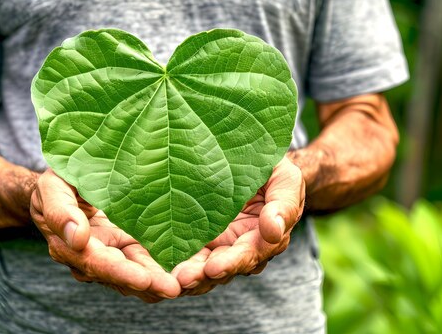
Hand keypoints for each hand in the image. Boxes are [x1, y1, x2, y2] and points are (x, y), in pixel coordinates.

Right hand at [30, 168, 180, 302]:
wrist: (68, 183)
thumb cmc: (60, 181)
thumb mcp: (53, 187)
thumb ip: (59, 210)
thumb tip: (75, 237)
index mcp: (72, 246)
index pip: (97, 263)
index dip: (120, 272)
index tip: (143, 279)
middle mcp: (94, 257)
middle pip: (122, 277)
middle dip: (148, 284)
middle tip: (174, 288)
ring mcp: (115, 254)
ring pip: (139, 276)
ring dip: (160, 280)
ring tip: (186, 282)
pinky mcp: (131, 248)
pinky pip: (149, 263)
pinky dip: (167, 267)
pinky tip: (189, 268)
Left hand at [171, 157, 304, 295]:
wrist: (250, 162)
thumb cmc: (273, 169)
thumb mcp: (285, 180)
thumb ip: (283, 205)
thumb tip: (273, 232)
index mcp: (266, 238)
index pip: (250, 254)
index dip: (232, 262)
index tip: (214, 268)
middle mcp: (241, 247)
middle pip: (223, 268)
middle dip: (203, 275)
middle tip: (183, 279)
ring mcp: (219, 245)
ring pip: (203, 268)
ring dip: (188, 274)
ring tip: (169, 279)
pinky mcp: (199, 238)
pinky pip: (187, 254)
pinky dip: (174, 262)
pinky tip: (157, 268)